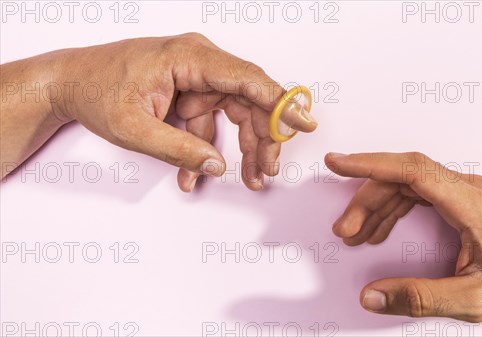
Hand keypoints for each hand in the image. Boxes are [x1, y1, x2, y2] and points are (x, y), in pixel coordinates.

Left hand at [47, 33, 316, 190]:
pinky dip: (208, 146)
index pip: (248, 78)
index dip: (281, 103)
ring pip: (236, 110)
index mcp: (189, 57)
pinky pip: (211, 118)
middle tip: (268, 170)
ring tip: (249, 177)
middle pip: (248, 98)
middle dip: (262, 137)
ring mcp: (195, 73)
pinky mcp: (189, 88)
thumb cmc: (95, 90)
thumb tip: (216, 166)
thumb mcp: (133, 128)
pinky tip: (197, 173)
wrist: (68, 82)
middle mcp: (199, 60)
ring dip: (242, 146)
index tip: (305, 122)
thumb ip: (179, 149)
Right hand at [325, 152, 481, 321]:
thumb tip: (374, 295)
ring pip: (409, 184)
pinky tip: (382, 229)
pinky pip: (420, 193)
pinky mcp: (465, 200)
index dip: (371, 164)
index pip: (412, 171)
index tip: (338, 163)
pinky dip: (395, 208)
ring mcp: (467, 192)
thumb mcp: (476, 300)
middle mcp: (468, 189)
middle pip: (403, 178)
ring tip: (357, 234)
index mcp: (470, 204)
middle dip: (367, 200)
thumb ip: (421, 298)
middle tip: (345, 230)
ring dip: (379, 205)